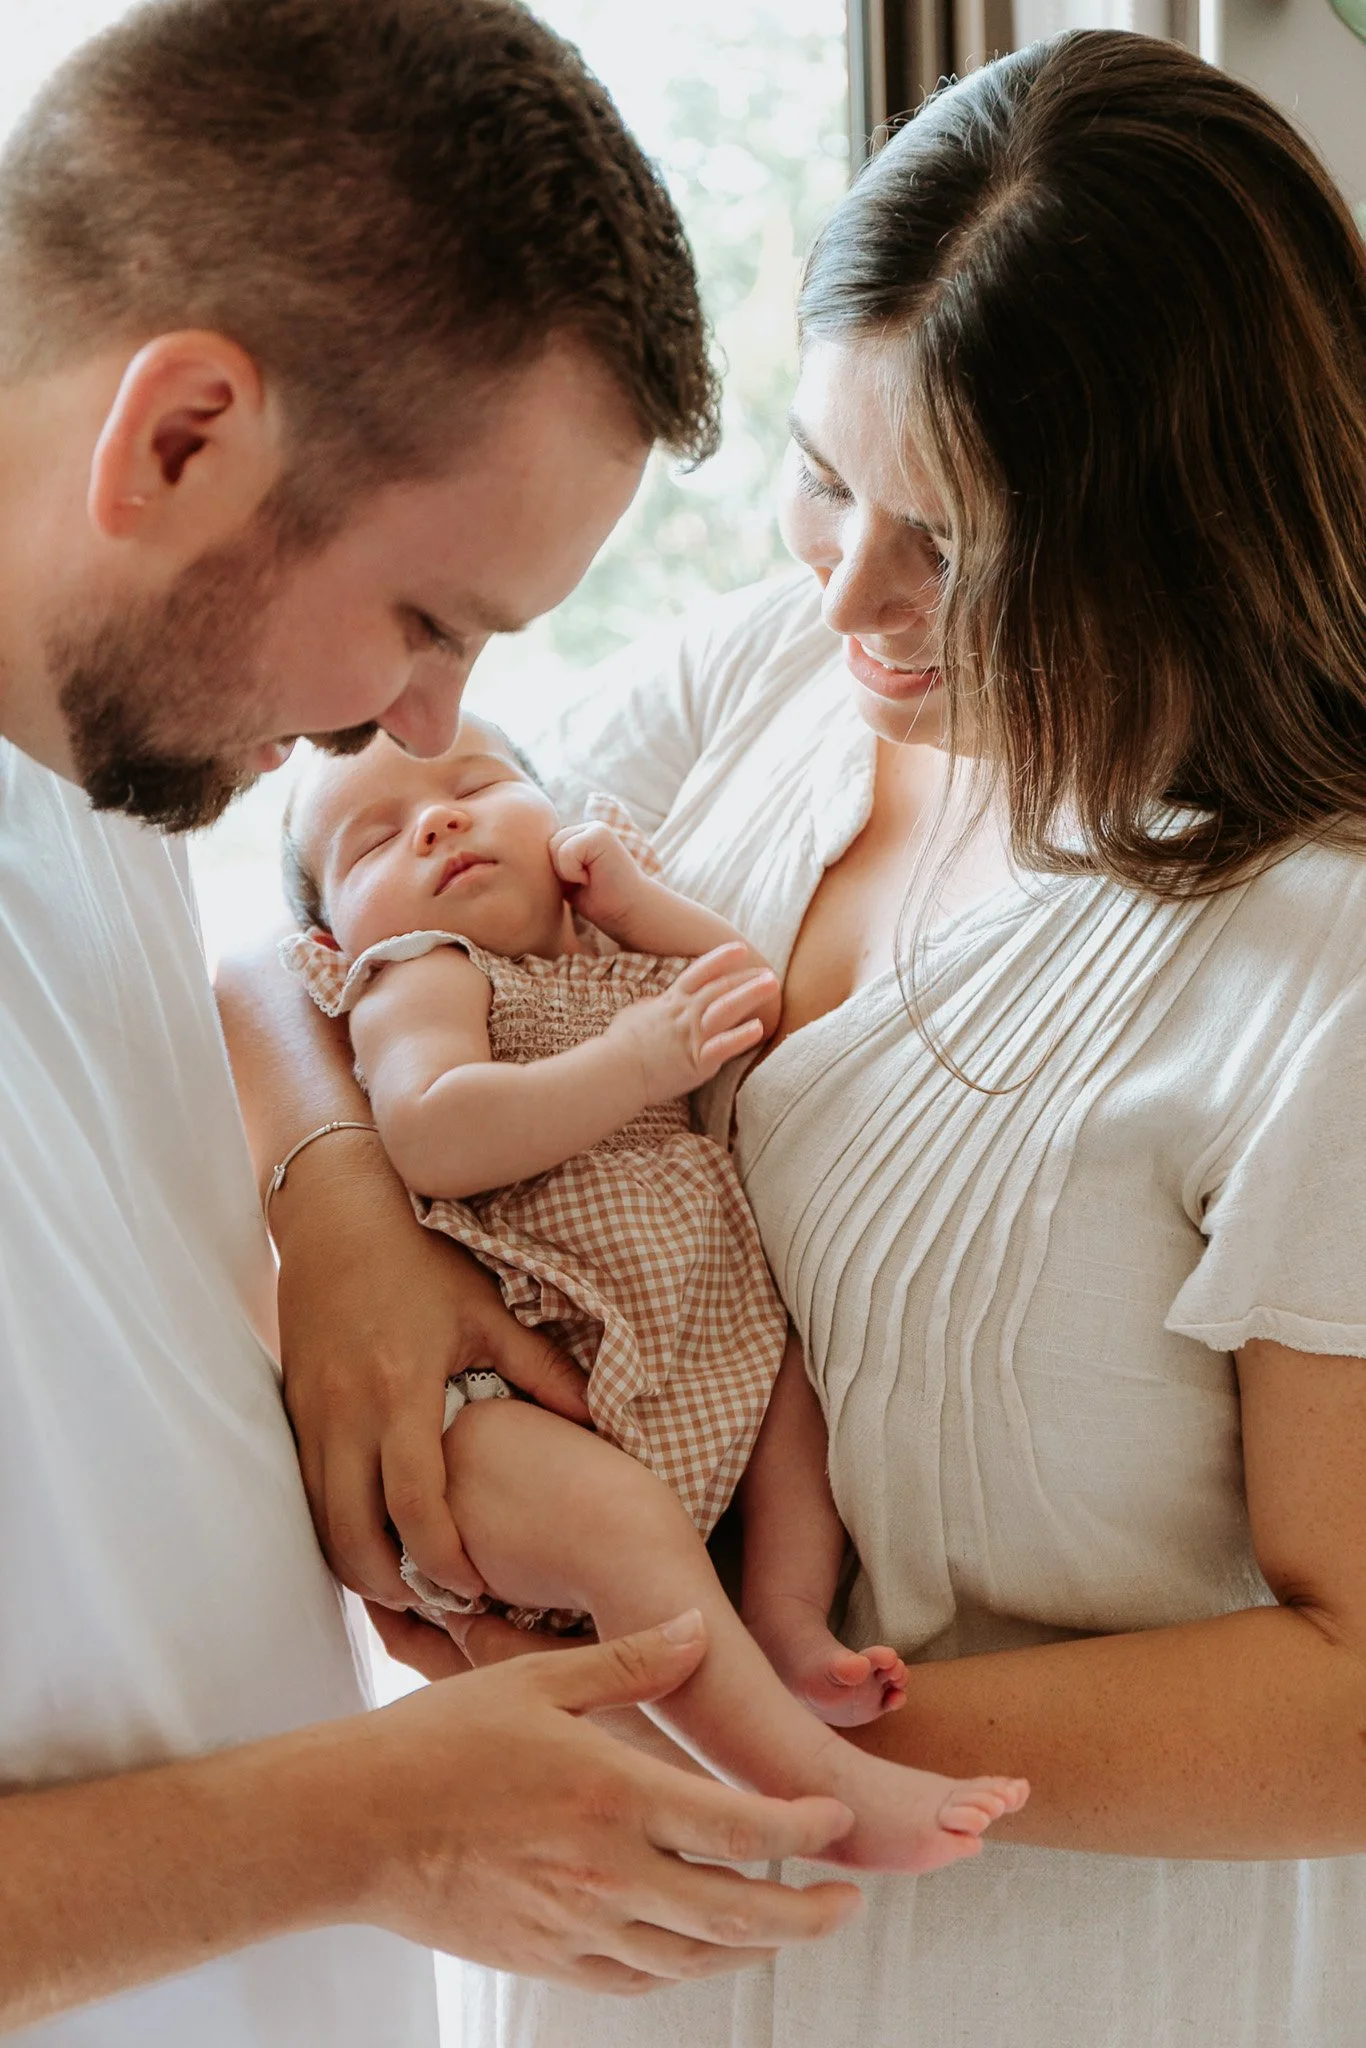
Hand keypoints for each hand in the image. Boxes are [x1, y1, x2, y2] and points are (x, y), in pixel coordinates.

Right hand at [275, 1137, 590, 1607]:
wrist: (336, 1214)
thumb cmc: (419, 1258)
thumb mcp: (486, 1310)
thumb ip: (539, 1370)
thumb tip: (598, 1421)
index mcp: (400, 1391)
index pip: (413, 1506)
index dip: (442, 1559)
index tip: (474, 1585)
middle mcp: (345, 1413)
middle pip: (351, 1537)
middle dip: (391, 1587)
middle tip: (435, 1602)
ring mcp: (308, 1416)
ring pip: (318, 1523)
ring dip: (356, 1564)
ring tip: (405, 1583)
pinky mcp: (289, 1412)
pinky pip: (304, 1493)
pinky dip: (332, 1528)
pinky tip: (370, 1537)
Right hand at [347, 1611, 862, 1989]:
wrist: (355, 1826)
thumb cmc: (442, 1742)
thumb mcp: (537, 1679)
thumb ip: (629, 1661)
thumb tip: (701, 1626)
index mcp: (613, 1795)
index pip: (738, 1829)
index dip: (801, 1831)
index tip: (834, 1821)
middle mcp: (606, 1873)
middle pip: (735, 1913)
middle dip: (805, 1912)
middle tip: (847, 1900)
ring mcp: (577, 1926)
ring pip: (694, 1957)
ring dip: (756, 1946)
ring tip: (793, 1926)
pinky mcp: (547, 1960)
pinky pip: (637, 1980)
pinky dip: (685, 1970)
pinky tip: (702, 1952)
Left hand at [550, 820, 646, 930]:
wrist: (631, 913)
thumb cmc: (602, 902)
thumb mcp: (570, 880)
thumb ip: (555, 863)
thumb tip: (524, 857)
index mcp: (581, 836)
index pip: (546, 848)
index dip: (557, 873)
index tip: (581, 885)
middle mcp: (588, 827)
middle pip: (547, 846)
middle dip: (560, 872)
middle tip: (586, 883)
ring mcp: (596, 828)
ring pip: (554, 848)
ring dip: (567, 873)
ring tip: (590, 881)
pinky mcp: (599, 834)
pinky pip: (565, 853)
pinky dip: (573, 873)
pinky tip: (593, 879)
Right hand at [607, 943, 778, 1102]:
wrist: (614, 1070)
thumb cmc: (619, 1044)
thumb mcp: (635, 1015)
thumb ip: (653, 1007)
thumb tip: (657, 1002)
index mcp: (671, 1002)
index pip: (699, 972)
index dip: (721, 959)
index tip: (741, 949)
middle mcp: (685, 1014)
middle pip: (720, 988)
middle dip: (747, 977)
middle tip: (771, 970)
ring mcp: (692, 1036)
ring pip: (726, 1009)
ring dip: (751, 994)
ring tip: (772, 985)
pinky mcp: (696, 1061)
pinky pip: (722, 1047)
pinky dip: (741, 1037)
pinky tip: (759, 1028)